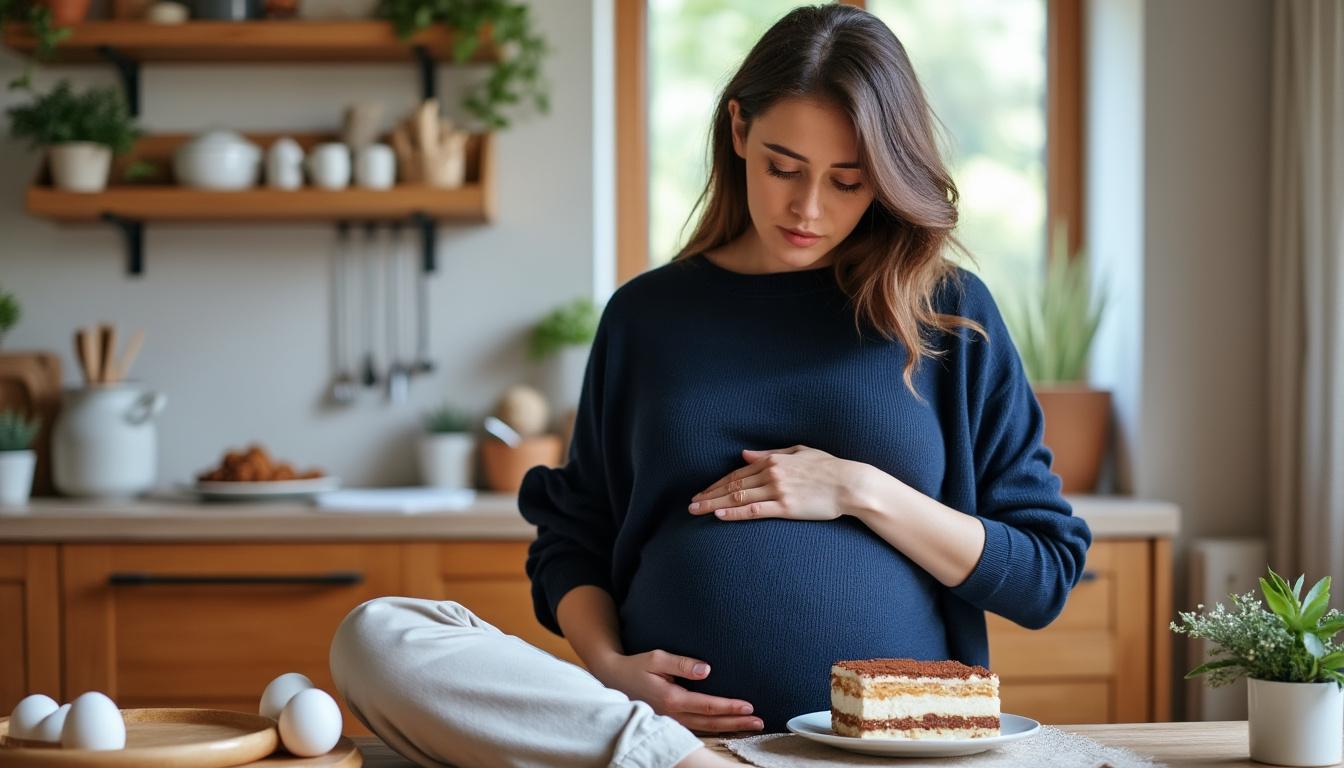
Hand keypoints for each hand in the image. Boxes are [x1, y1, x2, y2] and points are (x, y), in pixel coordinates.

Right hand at [589, 650, 762, 733]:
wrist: (612, 678)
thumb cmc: (635, 665)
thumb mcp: (656, 658)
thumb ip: (681, 663)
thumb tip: (706, 670)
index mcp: (671, 699)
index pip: (707, 705)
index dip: (729, 706)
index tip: (749, 706)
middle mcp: (673, 714)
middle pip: (711, 722)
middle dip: (736, 722)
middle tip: (759, 722)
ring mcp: (670, 720)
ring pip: (705, 728)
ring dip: (729, 727)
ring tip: (750, 726)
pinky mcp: (669, 720)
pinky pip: (696, 728)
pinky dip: (714, 728)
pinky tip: (727, 726)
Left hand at [688, 445, 876, 521]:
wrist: (850, 484)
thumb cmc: (828, 467)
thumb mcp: (798, 452)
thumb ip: (769, 454)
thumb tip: (745, 455)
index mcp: (773, 460)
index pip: (737, 473)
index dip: (716, 483)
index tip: (702, 492)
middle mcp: (771, 474)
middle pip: (732, 485)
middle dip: (708, 494)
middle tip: (690, 504)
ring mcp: (777, 491)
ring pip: (738, 497)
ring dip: (714, 503)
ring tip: (696, 511)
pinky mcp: (786, 508)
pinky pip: (754, 510)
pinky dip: (734, 512)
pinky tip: (719, 515)